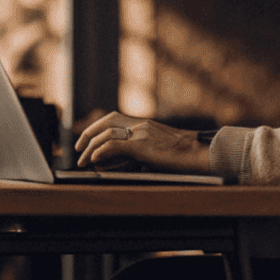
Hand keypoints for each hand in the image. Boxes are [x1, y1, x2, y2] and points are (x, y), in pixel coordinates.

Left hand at [74, 112, 210, 173]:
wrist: (201, 153)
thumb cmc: (187, 155)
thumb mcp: (163, 149)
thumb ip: (146, 150)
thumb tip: (129, 161)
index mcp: (146, 124)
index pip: (114, 119)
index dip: (98, 127)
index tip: (88, 139)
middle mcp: (141, 125)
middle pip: (107, 122)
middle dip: (88, 133)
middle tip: (78, 148)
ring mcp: (141, 133)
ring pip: (106, 134)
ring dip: (91, 148)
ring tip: (83, 161)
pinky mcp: (142, 145)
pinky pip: (114, 146)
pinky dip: (101, 152)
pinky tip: (95, 160)